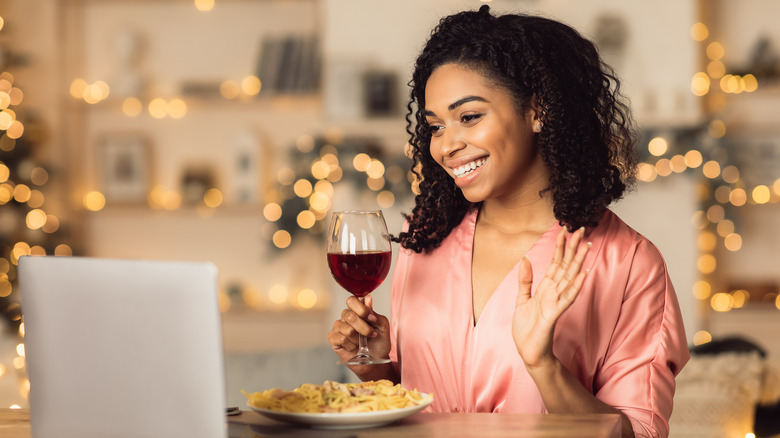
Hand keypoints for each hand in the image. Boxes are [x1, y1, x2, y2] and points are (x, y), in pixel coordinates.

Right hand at [327, 295, 391, 374]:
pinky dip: (352, 345)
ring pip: (347, 329)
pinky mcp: (333, 338)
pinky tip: (354, 348)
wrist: (375, 361)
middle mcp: (346, 317)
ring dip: (359, 340)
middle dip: (364, 328)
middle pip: (349, 315)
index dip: (362, 310)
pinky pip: (342, 339)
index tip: (372, 320)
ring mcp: (338, 327)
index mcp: (357, 310)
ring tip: (362, 343)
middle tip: (372, 335)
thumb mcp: (383, 327)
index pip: (352, 300)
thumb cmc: (379, 343)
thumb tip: (367, 298)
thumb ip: (375, 313)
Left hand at [512, 226, 589, 368]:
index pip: (555, 263)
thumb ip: (525, 280)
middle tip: (581, 229)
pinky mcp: (554, 314)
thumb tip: (525, 258)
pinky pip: (566, 298)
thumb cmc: (527, 328)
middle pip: (565, 266)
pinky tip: (583, 275)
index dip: (560, 247)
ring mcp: (555, 302)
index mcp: (545, 288)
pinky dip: (575, 287)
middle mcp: (553, 293)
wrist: (529, 351)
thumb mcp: (521, 299)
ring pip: (569, 278)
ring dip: (578, 262)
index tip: (564, 230)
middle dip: (573, 248)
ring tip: (586, 246)